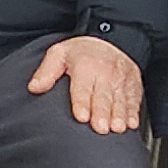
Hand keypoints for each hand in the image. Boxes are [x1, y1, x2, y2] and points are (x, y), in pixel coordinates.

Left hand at [28, 33, 144, 134]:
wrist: (111, 39)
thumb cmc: (81, 52)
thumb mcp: (59, 54)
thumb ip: (46, 72)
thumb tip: (34, 87)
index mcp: (85, 66)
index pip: (82, 88)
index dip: (82, 103)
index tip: (80, 117)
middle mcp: (105, 73)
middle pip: (103, 97)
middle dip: (102, 113)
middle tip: (100, 129)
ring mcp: (121, 79)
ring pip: (120, 100)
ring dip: (119, 116)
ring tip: (116, 129)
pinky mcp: (133, 84)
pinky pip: (134, 100)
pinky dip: (133, 113)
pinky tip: (130, 124)